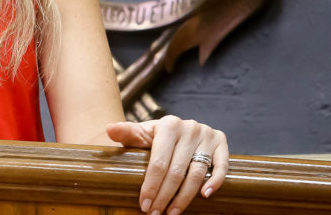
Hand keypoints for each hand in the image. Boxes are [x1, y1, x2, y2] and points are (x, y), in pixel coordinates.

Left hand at [105, 116, 227, 214]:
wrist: (181, 127)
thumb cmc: (158, 137)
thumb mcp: (143, 133)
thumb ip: (127, 132)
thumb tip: (109, 129)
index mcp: (168, 125)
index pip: (158, 162)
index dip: (151, 186)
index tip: (144, 205)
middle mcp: (189, 128)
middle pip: (177, 171)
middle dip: (165, 196)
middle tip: (156, 214)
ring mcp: (207, 135)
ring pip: (197, 173)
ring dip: (185, 197)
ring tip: (173, 213)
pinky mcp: (221, 141)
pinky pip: (221, 165)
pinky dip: (216, 181)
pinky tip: (205, 196)